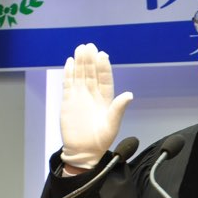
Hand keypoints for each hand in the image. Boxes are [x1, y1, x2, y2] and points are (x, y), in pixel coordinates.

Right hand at [59, 43, 132, 168]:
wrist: (83, 151)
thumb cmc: (100, 140)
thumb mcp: (112, 125)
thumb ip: (118, 109)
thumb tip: (129, 95)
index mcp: (106, 99)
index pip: (105, 79)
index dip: (104, 67)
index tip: (102, 55)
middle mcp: (93, 94)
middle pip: (92, 73)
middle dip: (91, 60)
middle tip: (89, 46)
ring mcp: (80, 96)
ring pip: (80, 75)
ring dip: (80, 62)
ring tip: (80, 49)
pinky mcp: (68, 101)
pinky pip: (68, 84)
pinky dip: (69, 73)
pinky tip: (70, 62)